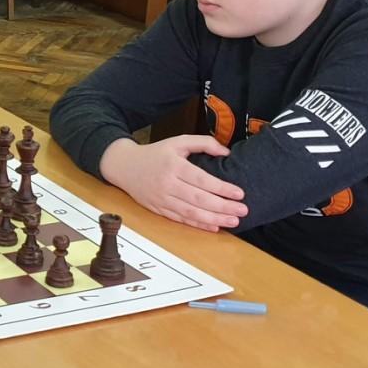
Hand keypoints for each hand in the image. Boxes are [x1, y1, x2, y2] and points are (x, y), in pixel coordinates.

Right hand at [99, 136, 246, 231]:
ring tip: (233, 222)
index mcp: (174, 166)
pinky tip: (213, 226)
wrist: (125, 166)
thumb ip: (203, 143)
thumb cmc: (155, 154)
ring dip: (214, 219)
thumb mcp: (178, 141)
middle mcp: (167, 184)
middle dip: (223, 207)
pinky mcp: (158, 209)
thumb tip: (226, 152)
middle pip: (199, 199)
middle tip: (242, 211)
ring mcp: (162, 199)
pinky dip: (197, 224)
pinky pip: (180, 219)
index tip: (239, 193)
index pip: (202, 180)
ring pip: (191, 213)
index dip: (221, 188)